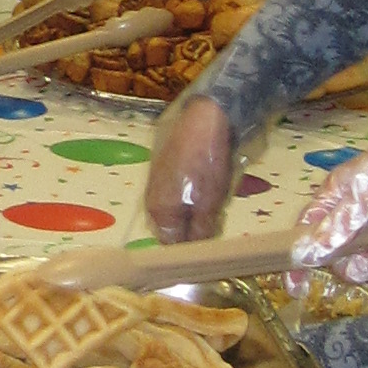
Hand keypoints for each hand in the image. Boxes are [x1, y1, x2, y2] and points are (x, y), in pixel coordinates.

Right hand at [145, 91, 235, 238]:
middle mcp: (152, 199)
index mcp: (159, 212)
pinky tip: (207, 183)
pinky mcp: (165, 165)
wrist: (203, 119)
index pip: (171, 244)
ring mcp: (157, 180)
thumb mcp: (209, 203)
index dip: (190, 247)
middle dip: (192, 227)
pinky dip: (192, 193)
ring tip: (215, 200)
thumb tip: (195, 249)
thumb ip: (200, 230)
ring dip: (194, 210)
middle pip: (172, 226)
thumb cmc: (205, 164)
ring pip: (177, 207)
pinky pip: (178, 190)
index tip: (209, 244)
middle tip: (215, 220)